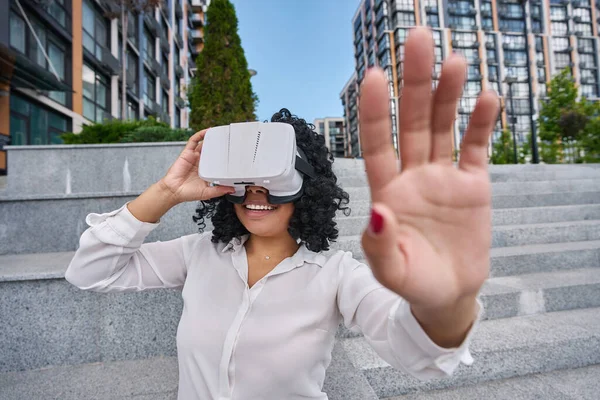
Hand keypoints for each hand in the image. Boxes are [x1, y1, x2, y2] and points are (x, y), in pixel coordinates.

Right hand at [159, 129, 234, 203]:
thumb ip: (219, 190)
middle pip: (211, 150)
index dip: (224, 156)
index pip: (217, 161)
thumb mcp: (207, 192)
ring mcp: (194, 157)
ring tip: (220, 132)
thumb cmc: (188, 193)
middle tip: (229, 139)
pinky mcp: (187, 153)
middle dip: (219, 144)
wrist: (173, 191)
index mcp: (207, 171)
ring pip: (204, 144)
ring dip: (211, 137)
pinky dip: (200, 135)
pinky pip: (193, 141)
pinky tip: (207, 131)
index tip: (233, 153)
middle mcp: (201, 163)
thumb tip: (232, 189)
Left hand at [359, 28, 498, 328]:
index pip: (377, 145)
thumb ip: (380, 245)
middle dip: (415, 84)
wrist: (447, 294)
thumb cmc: (413, 282)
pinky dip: (482, 124)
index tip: (372, 76)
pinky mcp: (472, 185)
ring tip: (455, 61)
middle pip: (412, 122)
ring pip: (443, 127)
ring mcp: (442, 177)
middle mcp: (413, 176)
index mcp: (387, 192)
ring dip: (449, 94)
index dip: (374, 112)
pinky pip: (476, 148)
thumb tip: (379, 211)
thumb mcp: (391, 272)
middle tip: (419, 41)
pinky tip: (487, 97)